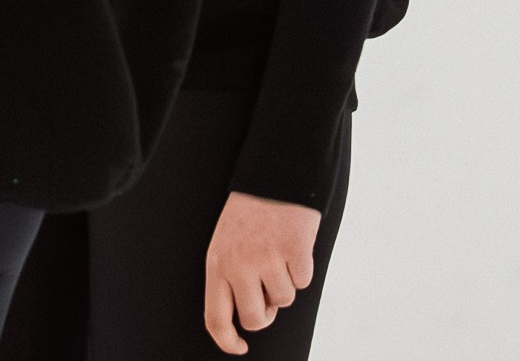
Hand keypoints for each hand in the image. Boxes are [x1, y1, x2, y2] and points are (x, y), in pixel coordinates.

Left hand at [203, 191, 320, 353]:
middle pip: (255, 319)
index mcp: (217, 264)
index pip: (216, 318)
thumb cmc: (248, 216)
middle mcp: (239, 265)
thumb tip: (248, 320)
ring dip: (285, 283)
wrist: (273, 175)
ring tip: (278, 252)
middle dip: (266, 313)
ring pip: (284, 300)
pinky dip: (302, 268)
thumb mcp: (225, 244)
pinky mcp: (294, 250)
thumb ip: (230, 279)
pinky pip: (304, 281)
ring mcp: (267, 258)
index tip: (240, 347)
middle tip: (269, 294)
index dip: (228, 341)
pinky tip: (293, 244)